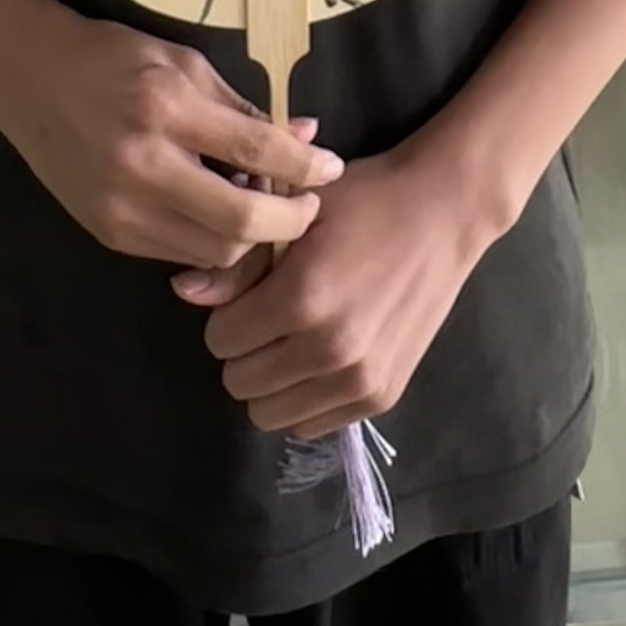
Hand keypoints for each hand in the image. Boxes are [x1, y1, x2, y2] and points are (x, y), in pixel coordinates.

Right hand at [0, 4, 341, 268]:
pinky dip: (213, 242)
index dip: (304, 165)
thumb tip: (306, 136)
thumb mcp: (184, 64)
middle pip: (240, 220)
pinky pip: (181, 254)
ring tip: (267, 209)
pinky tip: (223, 216)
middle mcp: (143, 165)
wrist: (31, 80)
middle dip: (289, 221)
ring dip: (253, 238)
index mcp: (167, 108)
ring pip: (215, 250)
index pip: (255, 149)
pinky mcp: (109, 234)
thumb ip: (242, 108)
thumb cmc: (114, 57)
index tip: (332, 167)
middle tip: (310, 206)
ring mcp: (122, 208)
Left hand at [172, 143, 490, 437]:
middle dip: (244, 348)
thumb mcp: (297, 214)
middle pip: (238, 382)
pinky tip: (323, 356)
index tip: (250, 293)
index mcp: (301, 297)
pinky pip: (310, 425)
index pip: (220, 340)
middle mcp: (329, 348)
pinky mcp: (381, 396)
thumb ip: (239, 260)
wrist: (443, 212)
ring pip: (269, 413)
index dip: (227, 313)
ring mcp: (358, 378)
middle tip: (270, 316)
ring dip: (271, 379)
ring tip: (294, 338)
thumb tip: (182, 291)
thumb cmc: (364, 200)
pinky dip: (304, 397)